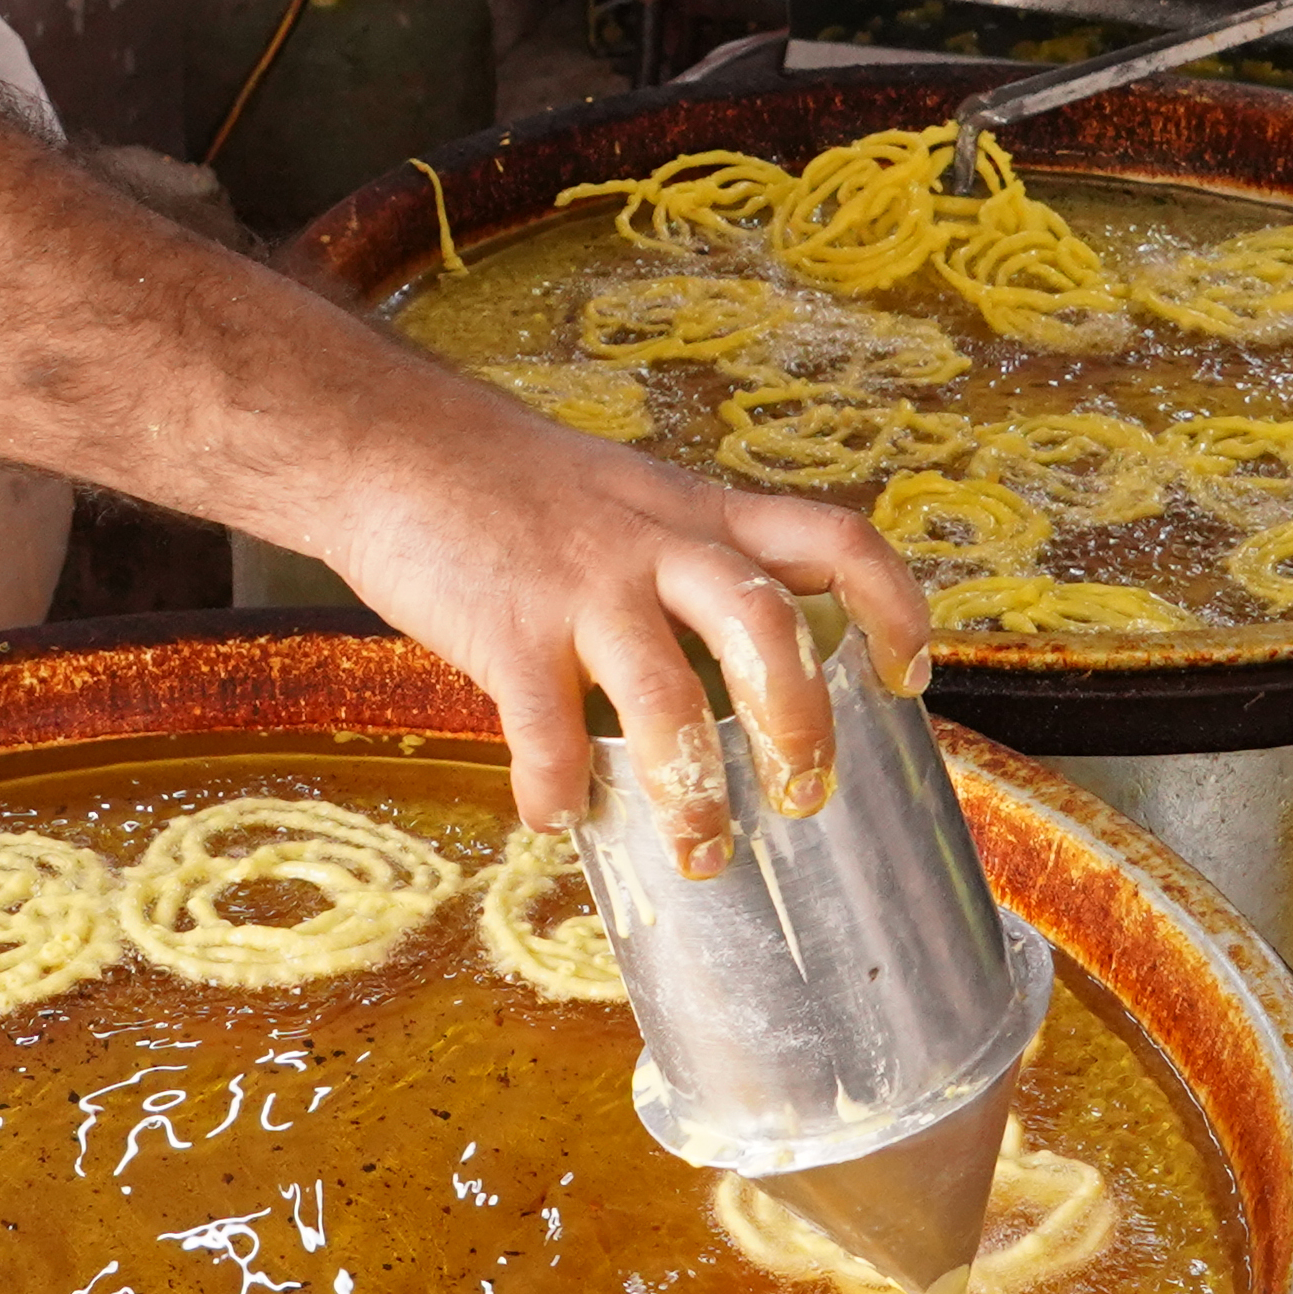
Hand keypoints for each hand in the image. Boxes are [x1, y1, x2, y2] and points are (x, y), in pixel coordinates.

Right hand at [297, 393, 934, 846]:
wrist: (385, 439)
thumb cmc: (506, 485)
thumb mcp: (624, 496)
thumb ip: (678, 563)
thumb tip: (724, 673)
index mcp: (697, 513)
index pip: (833, 537)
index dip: (892, 605)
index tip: (907, 674)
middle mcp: (655, 543)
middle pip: (768, 625)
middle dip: (800, 724)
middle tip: (805, 797)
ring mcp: (581, 586)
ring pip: (669, 695)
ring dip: (693, 791)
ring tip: (701, 855)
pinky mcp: (505, 628)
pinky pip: (544, 730)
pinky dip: (557, 789)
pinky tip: (556, 819)